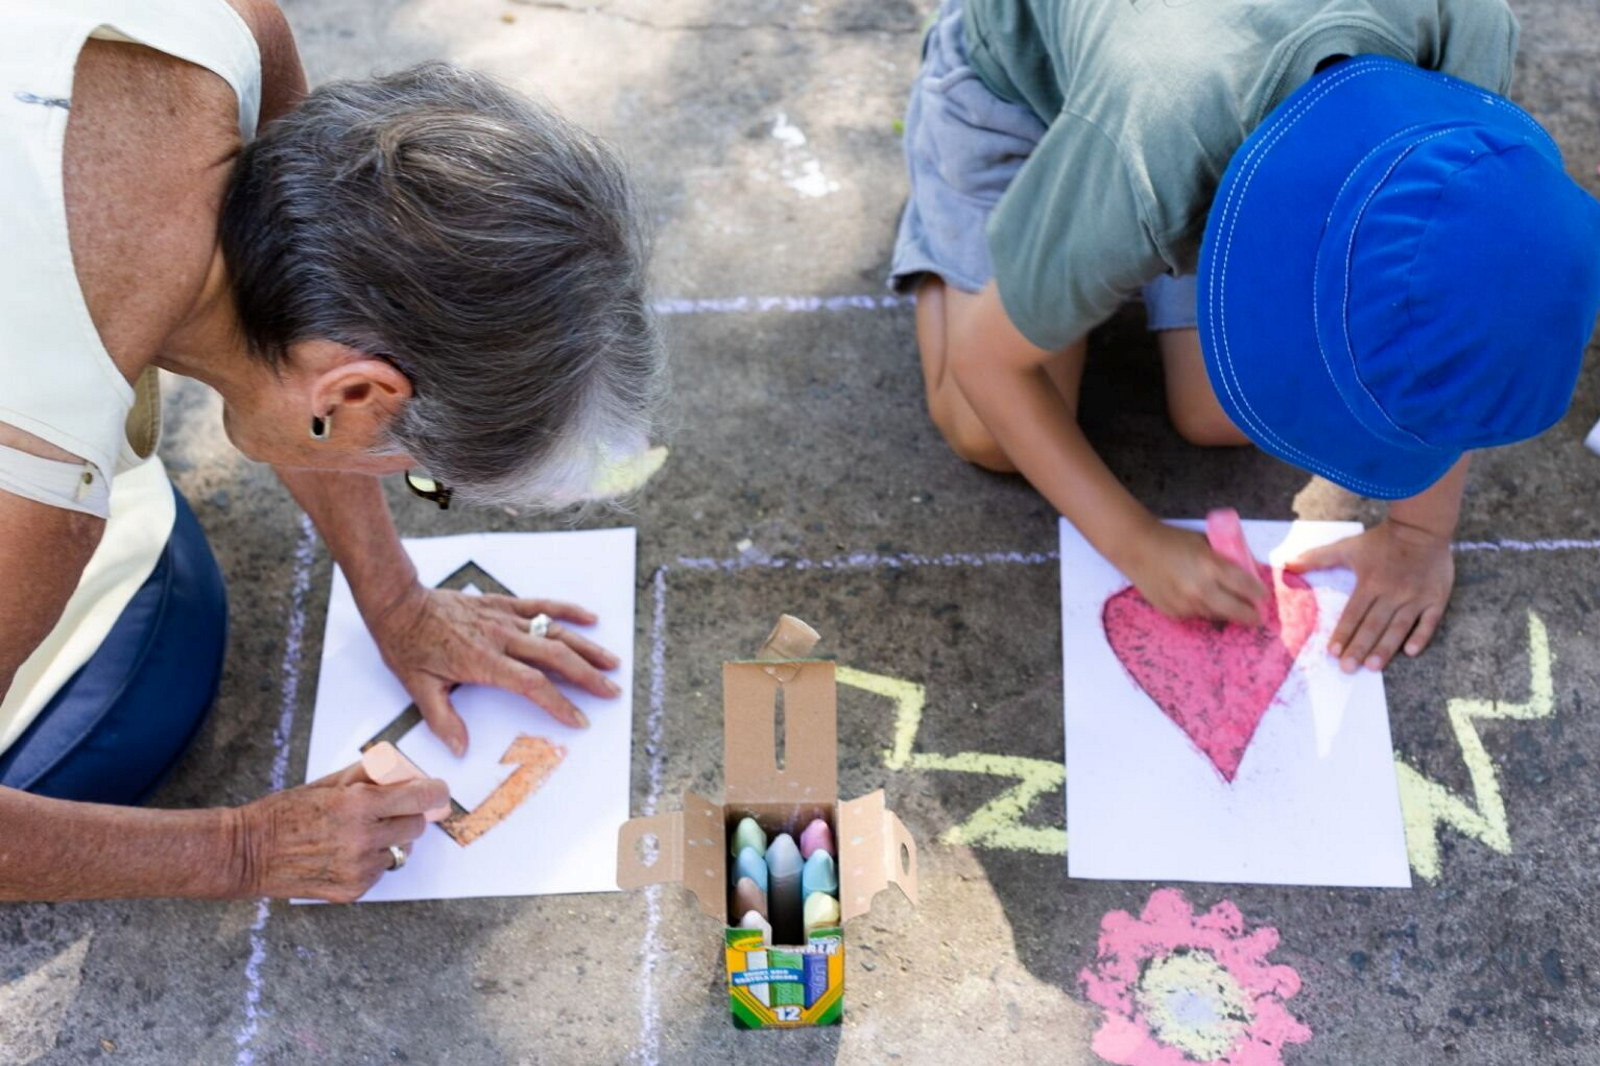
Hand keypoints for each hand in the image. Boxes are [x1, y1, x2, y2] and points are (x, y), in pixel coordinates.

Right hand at [229, 763, 448, 902]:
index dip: (434, 792)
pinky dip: (372, 861)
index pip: (420, 799)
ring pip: (399, 852)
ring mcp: (359, 869)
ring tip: (358, 834)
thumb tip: (402, 772)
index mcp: (358, 806)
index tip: (438, 790)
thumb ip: (368, 777)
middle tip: (389, 810)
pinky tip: (345, 853)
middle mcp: (363, 840)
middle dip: (408, 815)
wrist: (248, 853)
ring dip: (389, 841)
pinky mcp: (352, 891)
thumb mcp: (328, 784)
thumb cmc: (285, 813)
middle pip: (416, 827)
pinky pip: (380, 872)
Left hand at [364, 585, 620, 754]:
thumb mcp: (418, 687)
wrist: (399, 604)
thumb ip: (442, 720)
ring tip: (611, 662)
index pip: (532, 684)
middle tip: (611, 691)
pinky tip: (589, 619)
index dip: (559, 703)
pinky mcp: (502, 604)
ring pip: (555, 632)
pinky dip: (567, 610)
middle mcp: (500, 638)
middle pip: (555, 656)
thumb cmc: (407, 646)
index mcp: (483, 661)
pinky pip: (540, 606)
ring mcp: (504, 618)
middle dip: (587, 676)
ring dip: (586, 647)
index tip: (579, 719)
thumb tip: (460, 749)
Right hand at [1122, 522, 1266, 625]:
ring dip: (1225, 611)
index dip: (1260, 594)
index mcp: (1212, 567)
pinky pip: (1196, 616)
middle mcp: (1201, 590)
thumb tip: (1248, 572)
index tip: (1264, 597)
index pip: (1247, 587)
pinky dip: (1202, 609)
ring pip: (1216, 616)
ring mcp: (1186, 604)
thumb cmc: (1172, 540)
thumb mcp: (1205, 542)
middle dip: (1251, 616)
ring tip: (1227, 604)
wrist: (1136, 548)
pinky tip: (1197, 598)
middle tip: (1257, 617)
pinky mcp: (1173, 613)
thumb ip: (1225, 558)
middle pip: (1237, 612)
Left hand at [1287, 518, 1454, 671]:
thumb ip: (1317, 558)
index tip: (1332, 653)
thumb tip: (1286, 564)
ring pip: (1399, 627)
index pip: (1354, 614)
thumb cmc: (1382, 540)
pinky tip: (1410, 652)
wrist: (1423, 526)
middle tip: (1348, 669)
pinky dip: (1421, 636)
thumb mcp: (1347, 547)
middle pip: (1373, 625)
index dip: (1343, 633)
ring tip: (1373, 667)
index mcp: (1370, 583)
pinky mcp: (1436, 599)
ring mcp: (1416, 598)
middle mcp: (1392, 593)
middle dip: (1360, 648)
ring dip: (1386, 648)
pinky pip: (1429, 622)